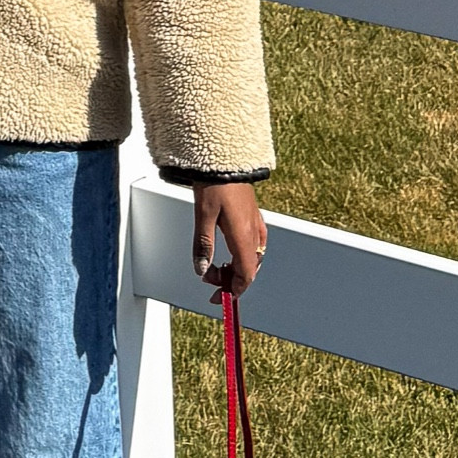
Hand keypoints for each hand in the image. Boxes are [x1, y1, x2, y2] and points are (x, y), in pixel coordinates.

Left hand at [192, 182, 266, 301]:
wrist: (226, 160)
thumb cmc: (214, 185)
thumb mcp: (203, 216)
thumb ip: (203, 245)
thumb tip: (202, 270)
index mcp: (243, 236)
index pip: (245, 274)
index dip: (234, 290)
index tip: (219, 297)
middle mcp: (253, 232)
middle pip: (248, 269)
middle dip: (230, 281)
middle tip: (210, 281)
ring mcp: (255, 224)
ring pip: (251, 257)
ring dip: (235, 268)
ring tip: (217, 268)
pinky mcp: (253, 216)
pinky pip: (254, 244)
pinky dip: (242, 255)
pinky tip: (231, 252)